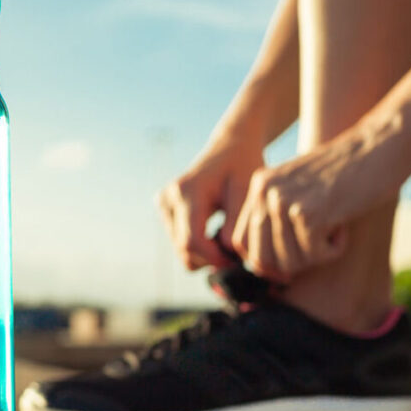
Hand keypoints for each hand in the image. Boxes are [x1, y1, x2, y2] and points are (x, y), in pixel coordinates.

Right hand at [156, 135, 264, 271]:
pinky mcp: (165, 209)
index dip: (215, 259)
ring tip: (229, 238)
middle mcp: (169, 197)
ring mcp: (163, 203)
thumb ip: (236, 224)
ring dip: (206, 254)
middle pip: (184, 250)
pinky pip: (180, 243)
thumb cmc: (243, 167)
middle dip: (212, 259)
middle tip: (237, 254)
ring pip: (181, 250)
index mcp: (187, 191)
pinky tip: (216, 232)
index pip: (192, 241)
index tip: (237, 263)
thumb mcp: (247, 192)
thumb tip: (225, 254)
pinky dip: (200, 246)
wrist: (231, 147)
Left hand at [229, 118, 409, 283]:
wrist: (380, 146)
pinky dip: (335, 249)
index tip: (292, 262)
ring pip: (290, 262)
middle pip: (263, 259)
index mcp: (259, 185)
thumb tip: (260, 268)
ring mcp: (283, 202)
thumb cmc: (347, 174)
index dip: (264, 262)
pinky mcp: (307, 214)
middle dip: (293, 263)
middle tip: (319, 243)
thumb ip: (276, 218)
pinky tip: (344, 224)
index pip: (241, 242)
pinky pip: (315, 256)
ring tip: (334, 226)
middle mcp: (265, 191)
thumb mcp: (301, 189)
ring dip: (317, 255)